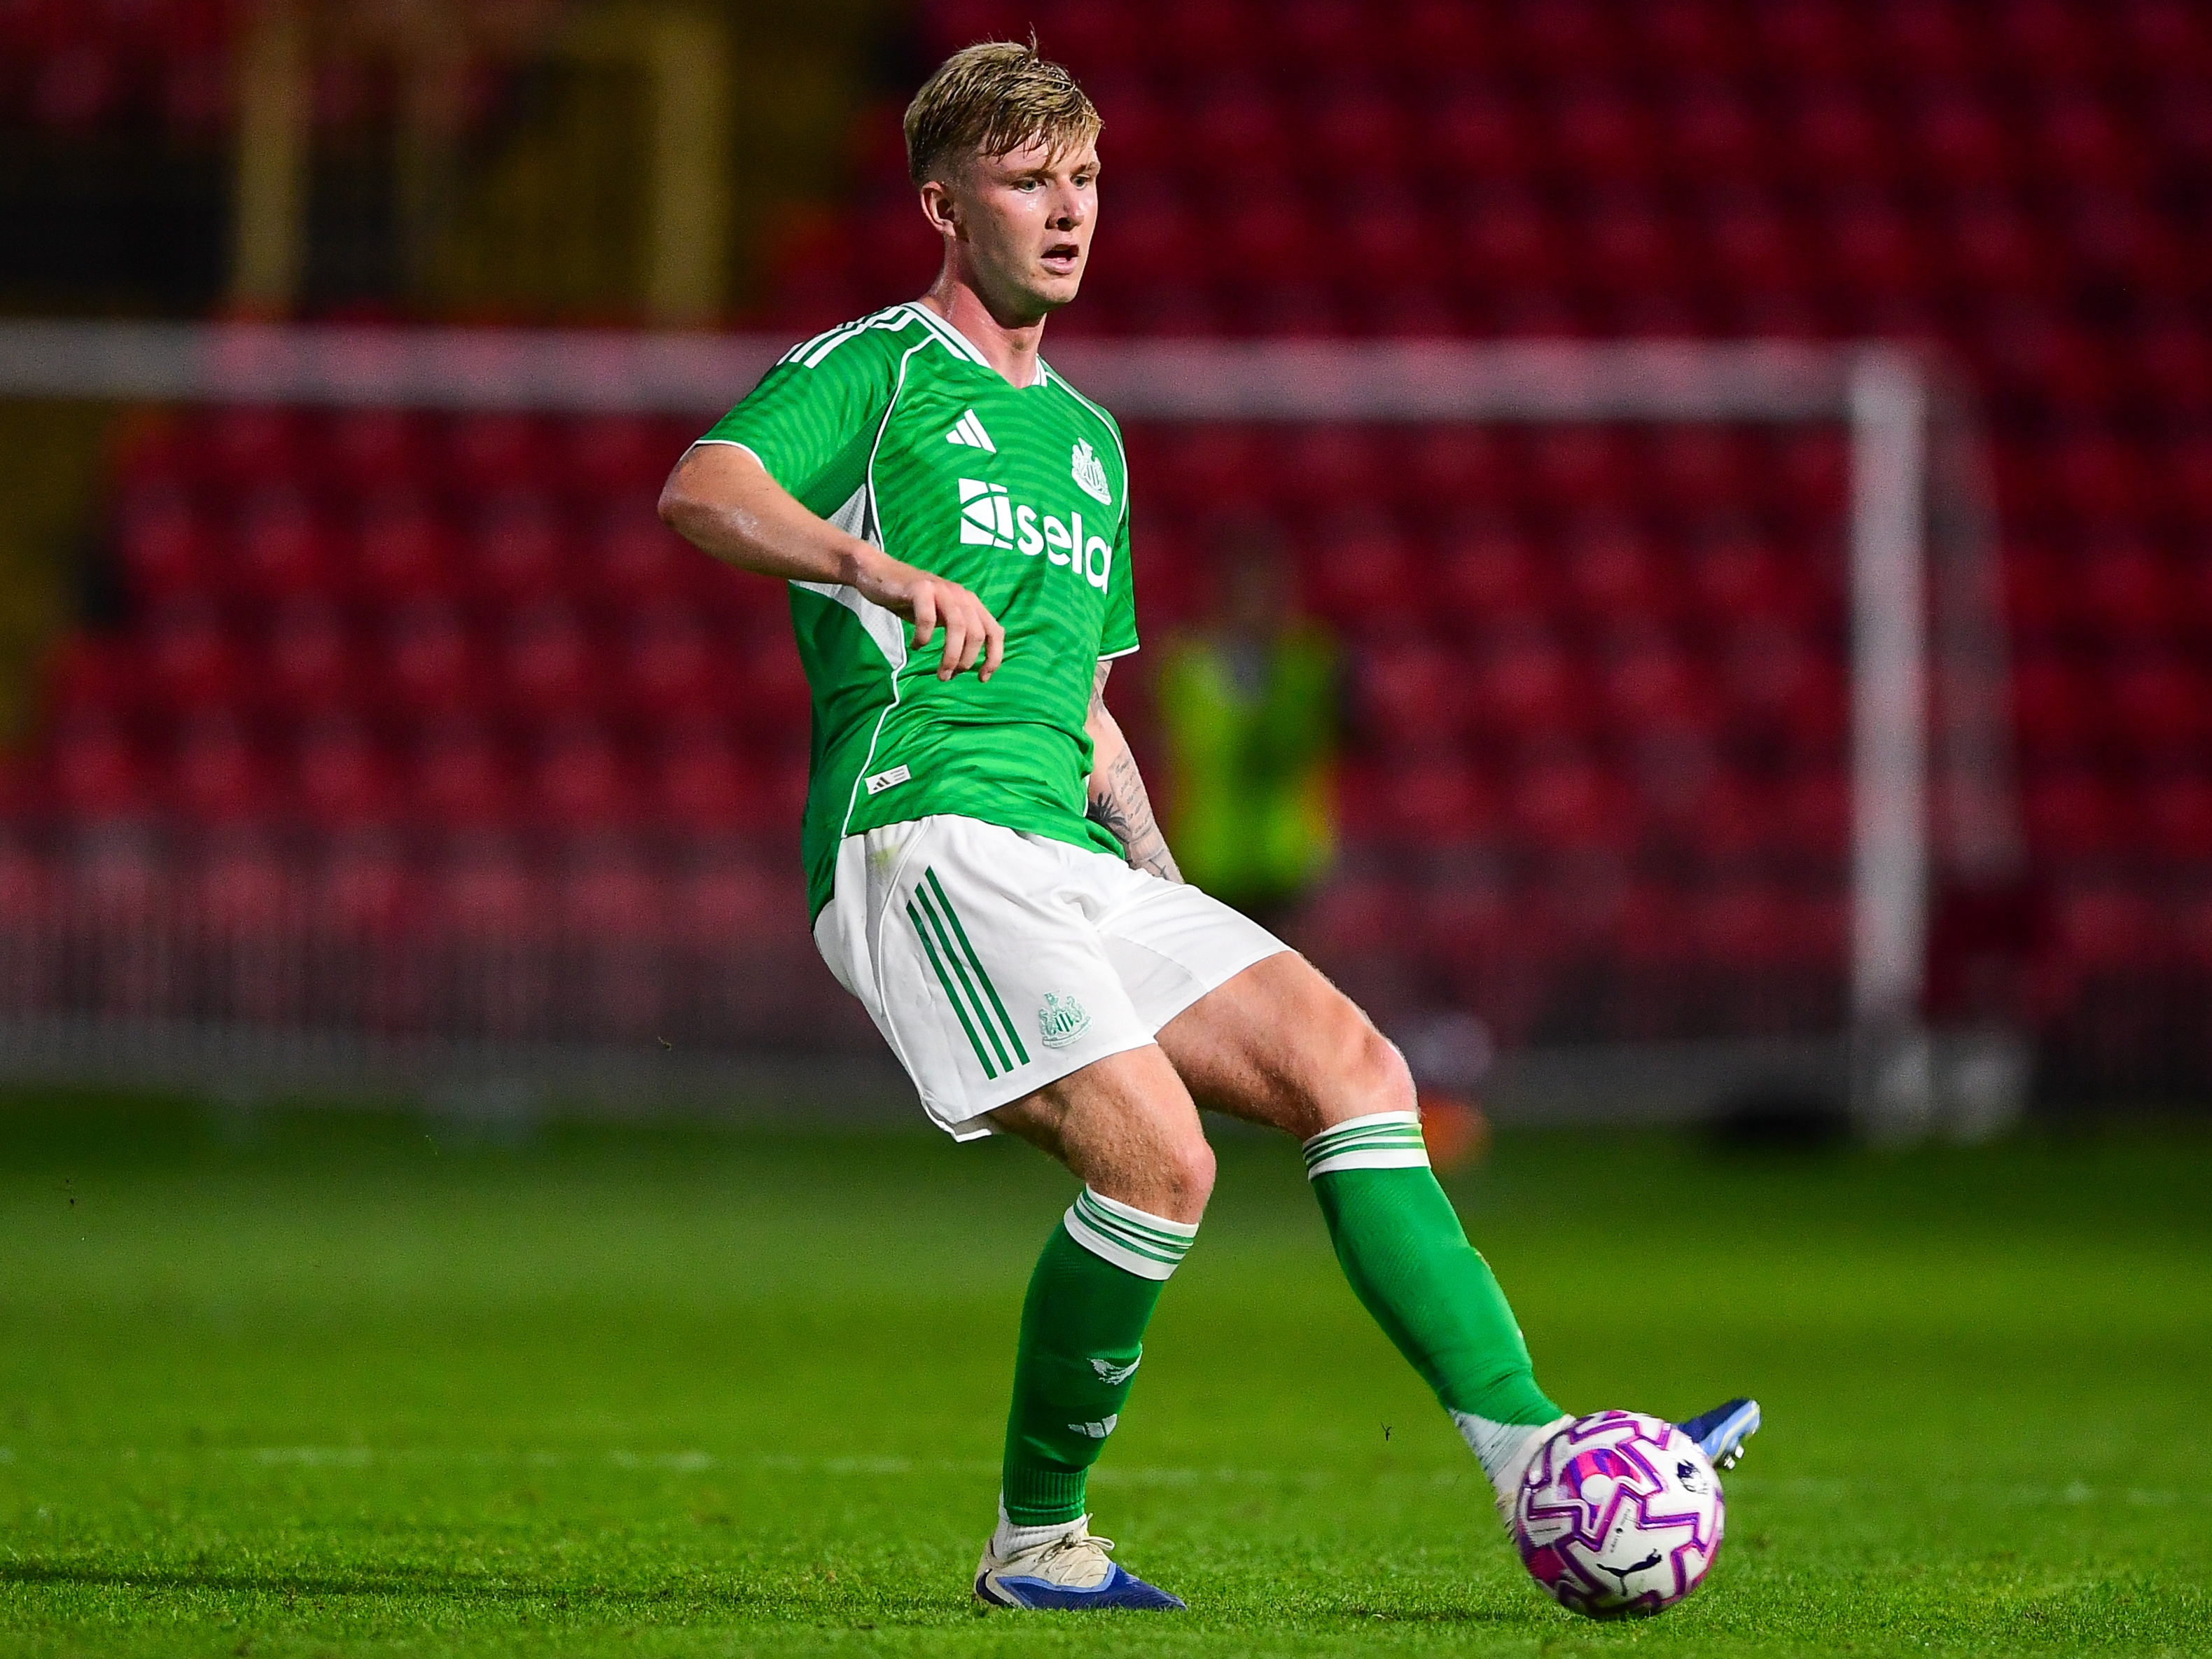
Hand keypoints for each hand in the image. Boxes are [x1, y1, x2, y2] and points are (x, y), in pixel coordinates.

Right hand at [854, 551, 1004, 681]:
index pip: (994, 631)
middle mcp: (961, 595)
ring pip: (957, 627)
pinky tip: (916, 646)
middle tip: (948, 677)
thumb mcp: (941, 617)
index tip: (982, 678)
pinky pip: (928, 618)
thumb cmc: (912, 600)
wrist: (880, 573)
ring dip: (950, 656)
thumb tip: (963, 666)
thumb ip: (957, 633)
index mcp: (970, 603)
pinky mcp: (920, 588)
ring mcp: (941, 590)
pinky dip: (924, 637)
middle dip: (966, 661)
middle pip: (976, 633)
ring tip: (940, 673)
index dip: (993, 657)